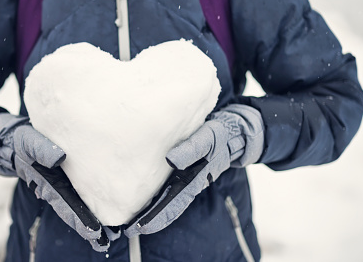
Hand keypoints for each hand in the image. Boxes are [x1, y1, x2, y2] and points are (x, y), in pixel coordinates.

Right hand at [0, 113, 114, 250]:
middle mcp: (56, 188)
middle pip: (74, 211)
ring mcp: (63, 184)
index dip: (79, 219)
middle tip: (106, 240)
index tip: (94, 232)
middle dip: (89, 227)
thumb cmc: (24, 142)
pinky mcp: (69, 176)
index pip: (65, 206)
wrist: (18, 140)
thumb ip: (42, 150)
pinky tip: (107, 208)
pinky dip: (94, 201)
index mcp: (47, 183)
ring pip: (79, 203)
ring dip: (93, 218)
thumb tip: (60, 157)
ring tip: (110, 233)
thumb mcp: (29, 143)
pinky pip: (82, 190)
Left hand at [124, 104, 263, 236]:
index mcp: (195, 180)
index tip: (142, 227)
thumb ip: (191, 149)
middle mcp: (189, 183)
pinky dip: (158, 197)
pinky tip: (146, 200)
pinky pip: (169, 188)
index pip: (174, 204)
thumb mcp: (207, 139)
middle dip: (151, 220)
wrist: (231, 132)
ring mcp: (186, 178)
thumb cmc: (219, 136)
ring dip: (153, 210)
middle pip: (169, 207)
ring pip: (168, 199)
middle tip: (130, 230)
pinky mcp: (183, 171)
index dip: (158, 216)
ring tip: (134, 221)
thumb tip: (171, 160)